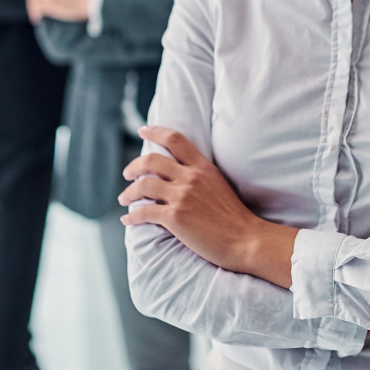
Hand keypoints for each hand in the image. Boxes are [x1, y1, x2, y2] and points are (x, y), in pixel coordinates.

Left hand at [119, 127, 297, 287]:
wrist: (245, 239)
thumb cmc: (234, 217)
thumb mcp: (219, 184)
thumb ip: (199, 175)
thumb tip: (177, 174)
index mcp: (203, 167)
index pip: (174, 138)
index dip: (155, 131)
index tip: (142, 130)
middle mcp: (191, 177)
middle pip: (151, 160)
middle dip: (133, 166)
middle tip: (127, 173)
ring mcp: (182, 196)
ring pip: (143, 185)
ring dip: (128, 192)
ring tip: (124, 199)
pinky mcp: (175, 217)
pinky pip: (144, 212)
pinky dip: (131, 216)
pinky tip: (128, 220)